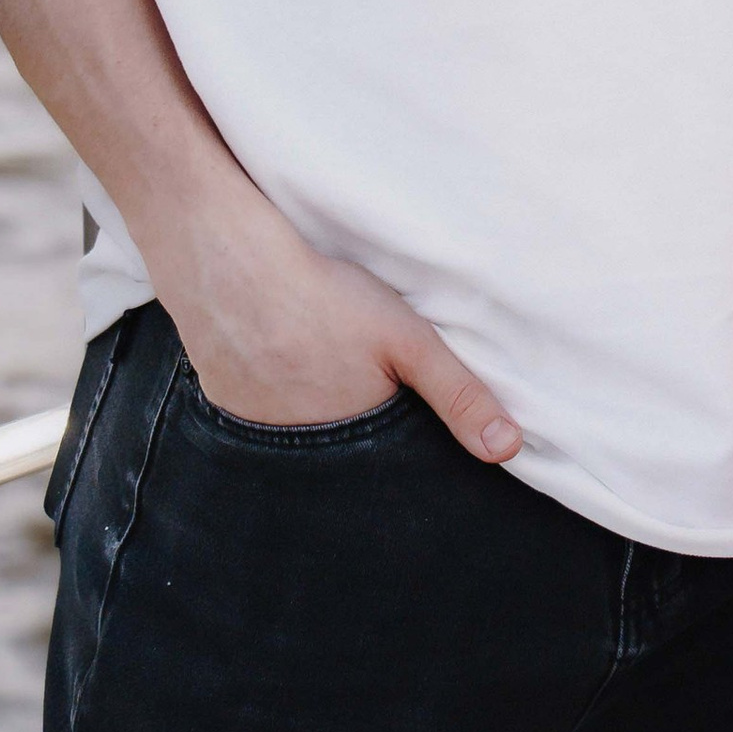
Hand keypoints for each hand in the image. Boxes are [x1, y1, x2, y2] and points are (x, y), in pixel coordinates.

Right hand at [168, 192, 521, 460]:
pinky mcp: (224, 407)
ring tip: (322, 364)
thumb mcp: (407, 341)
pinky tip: (282, 357)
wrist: (226, 261)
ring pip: (302, 436)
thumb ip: (459, 394)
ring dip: (316, 414)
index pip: (386, 470)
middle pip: (343, 455)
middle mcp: (298, 455)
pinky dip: (277, 395)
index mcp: (348, 447)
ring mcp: (254, 433)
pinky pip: (262, 417)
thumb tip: (508, 450)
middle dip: (360, 434)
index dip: (401, 446)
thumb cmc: (323, 297)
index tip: (400, 417)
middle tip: (354, 376)